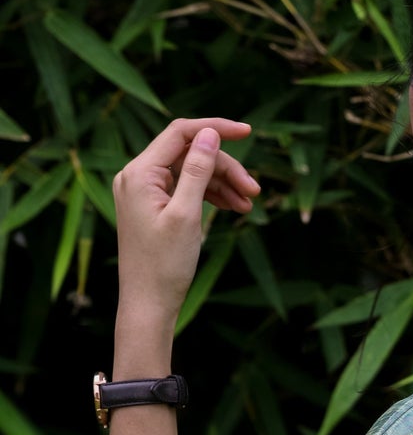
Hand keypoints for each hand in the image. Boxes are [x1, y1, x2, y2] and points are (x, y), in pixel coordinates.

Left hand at [112, 118, 260, 327]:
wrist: (148, 305)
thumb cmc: (165, 265)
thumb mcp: (186, 215)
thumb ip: (197, 171)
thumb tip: (210, 134)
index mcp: (139, 173)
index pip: (180, 133)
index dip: (215, 129)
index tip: (248, 132)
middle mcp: (136, 176)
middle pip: (189, 154)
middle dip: (224, 168)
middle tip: (254, 192)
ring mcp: (144, 191)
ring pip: (190, 173)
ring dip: (222, 184)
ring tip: (248, 206)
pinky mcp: (152, 207)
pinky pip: (184, 190)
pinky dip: (209, 196)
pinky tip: (232, 208)